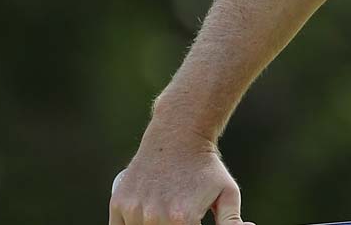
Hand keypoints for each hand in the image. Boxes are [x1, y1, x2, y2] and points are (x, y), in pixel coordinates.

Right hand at [109, 124, 249, 224]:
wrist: (178, 134)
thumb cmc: (206, 166)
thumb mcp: (227, 193)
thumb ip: (231, 222)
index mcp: (182, 220)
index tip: (191, 222)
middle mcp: (154, 217)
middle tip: (178, 216)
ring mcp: (134, 210)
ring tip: (164, 215)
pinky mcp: (118, 203)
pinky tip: (144, 220)